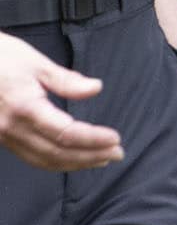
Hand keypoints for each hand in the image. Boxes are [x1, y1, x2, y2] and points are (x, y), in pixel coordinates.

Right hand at [0, 31, 123, 170]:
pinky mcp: (2, 137)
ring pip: (44, 160)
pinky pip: (31, 157)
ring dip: (75, 163)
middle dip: (90, 156)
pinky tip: (71, 158)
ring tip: (100, 159)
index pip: (66, 133)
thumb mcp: (34, 61)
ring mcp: (5, 136)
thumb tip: (95, 88)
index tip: (114, 139)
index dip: (93, 140)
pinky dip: (55, 162)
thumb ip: (66, 80)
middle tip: (117, 153)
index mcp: (24, 107)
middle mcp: (12, 127)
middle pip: (58, 153)